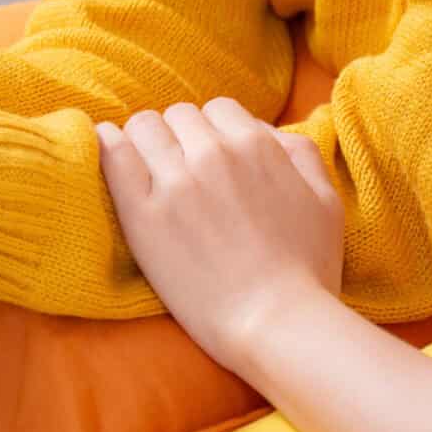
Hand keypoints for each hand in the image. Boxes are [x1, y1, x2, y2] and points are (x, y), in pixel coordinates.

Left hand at [96, 97, 342, 368]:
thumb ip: (300, 152)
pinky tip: (106, 150)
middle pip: (177, 116)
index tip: (208, 159)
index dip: (211, 133)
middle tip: (179, 172)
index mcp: (255, 144)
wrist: (275, 323)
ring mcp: (174, 182)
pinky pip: (112, 154)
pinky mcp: (141, 214)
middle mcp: (212, 153)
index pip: (216, 109)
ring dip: (145, 142)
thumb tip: (268, 131)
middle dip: (179, 137)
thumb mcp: (325, 199)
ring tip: (147, 171)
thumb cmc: (307, 269)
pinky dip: (106, 145)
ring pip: (143, 127)